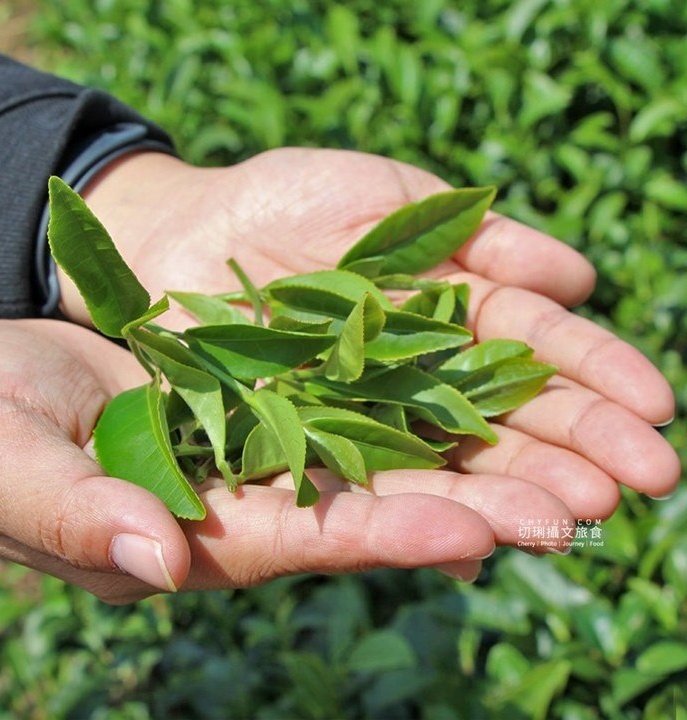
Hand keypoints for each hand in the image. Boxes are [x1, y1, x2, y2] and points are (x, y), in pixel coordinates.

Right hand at [0, 319, 574, 602]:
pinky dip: (426, 372)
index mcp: (194, 528)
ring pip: (387, 437)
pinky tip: (494, 365)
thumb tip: (156, 559)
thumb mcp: (7, 463)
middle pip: (374, 499)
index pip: (306, 541)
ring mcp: (268, 432)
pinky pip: (362, 376)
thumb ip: (76, 516)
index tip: (474, 531)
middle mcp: (249, 489)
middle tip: (580, 501)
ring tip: (576, 448)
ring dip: (478, 441)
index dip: (388, 537)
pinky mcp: (274, 379)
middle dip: (475, 501)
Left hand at [67, 148, 679, 520]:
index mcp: (449, 314)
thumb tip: (578, 277)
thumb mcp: (388, 195)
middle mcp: (419, 376)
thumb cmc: (286, 200)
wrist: (183, 232)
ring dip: (514, 490)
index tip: (656, 408)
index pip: (537, 349)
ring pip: (451, 460)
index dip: (597, 376)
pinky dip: (421, 510)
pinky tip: (475, 539)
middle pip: (507, 417)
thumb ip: (477, 233)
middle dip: (574, 447)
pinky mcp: (308, 449)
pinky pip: (370, 484)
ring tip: (575, 520)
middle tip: (639, 485)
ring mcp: (367, 417)